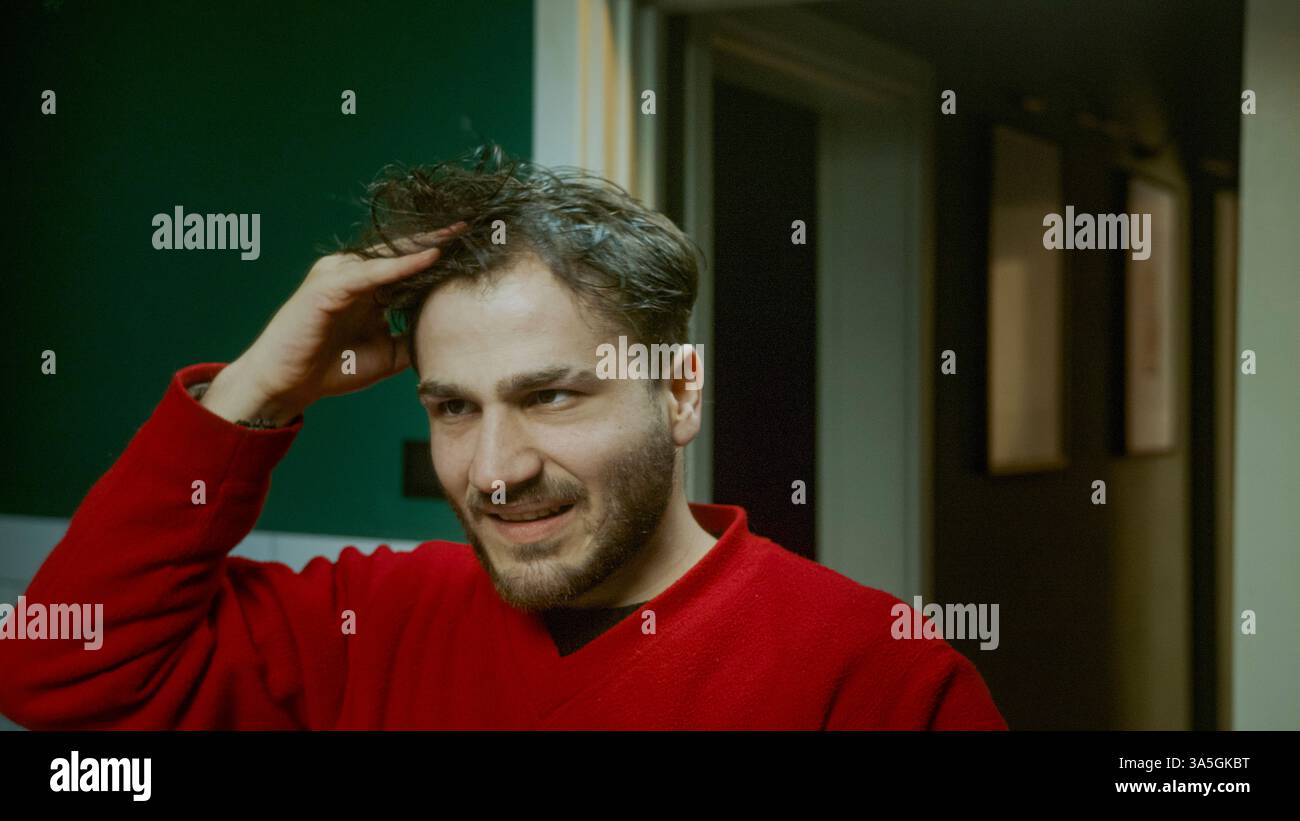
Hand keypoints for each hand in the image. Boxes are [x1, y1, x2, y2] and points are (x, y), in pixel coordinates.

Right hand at [202, 222, 465, 424]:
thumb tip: (447, 336)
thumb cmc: (330, 368)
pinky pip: (370, 272)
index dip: (442, 251)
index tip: (477, 242)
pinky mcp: (326, 287)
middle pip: (402, 248)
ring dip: (426, 243)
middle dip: (439, 237)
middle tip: (476, 223)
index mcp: (366, 283)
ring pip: (389, 254)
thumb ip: (412, 339)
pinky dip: (400, 265)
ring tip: (460, 232)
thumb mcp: (385, 353)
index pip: (409, 260)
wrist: (286, 385)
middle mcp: (352, 271)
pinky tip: (430, 257)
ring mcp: (337, 274)